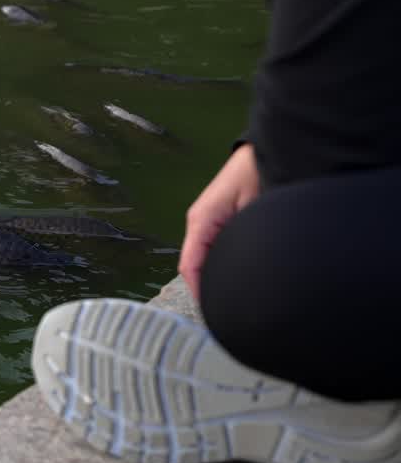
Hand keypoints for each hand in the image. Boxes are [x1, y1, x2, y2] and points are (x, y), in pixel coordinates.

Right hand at [178, 143, 260, 300]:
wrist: (272, 149)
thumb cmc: (261, 173)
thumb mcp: (255, 208)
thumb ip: (242, 240)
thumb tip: (240, 272)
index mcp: (202, 220)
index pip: (190, 266)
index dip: (200, 291)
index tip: (215, 313)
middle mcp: (199, 223)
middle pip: (194, 267)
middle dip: (207, 289)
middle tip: (227, 312)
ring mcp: (208, 222)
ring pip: (203, 259)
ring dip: (214, 277)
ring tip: (232, 299)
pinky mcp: (219, 221)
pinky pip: (213, 249)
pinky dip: (220, 265)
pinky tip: (235, 276)